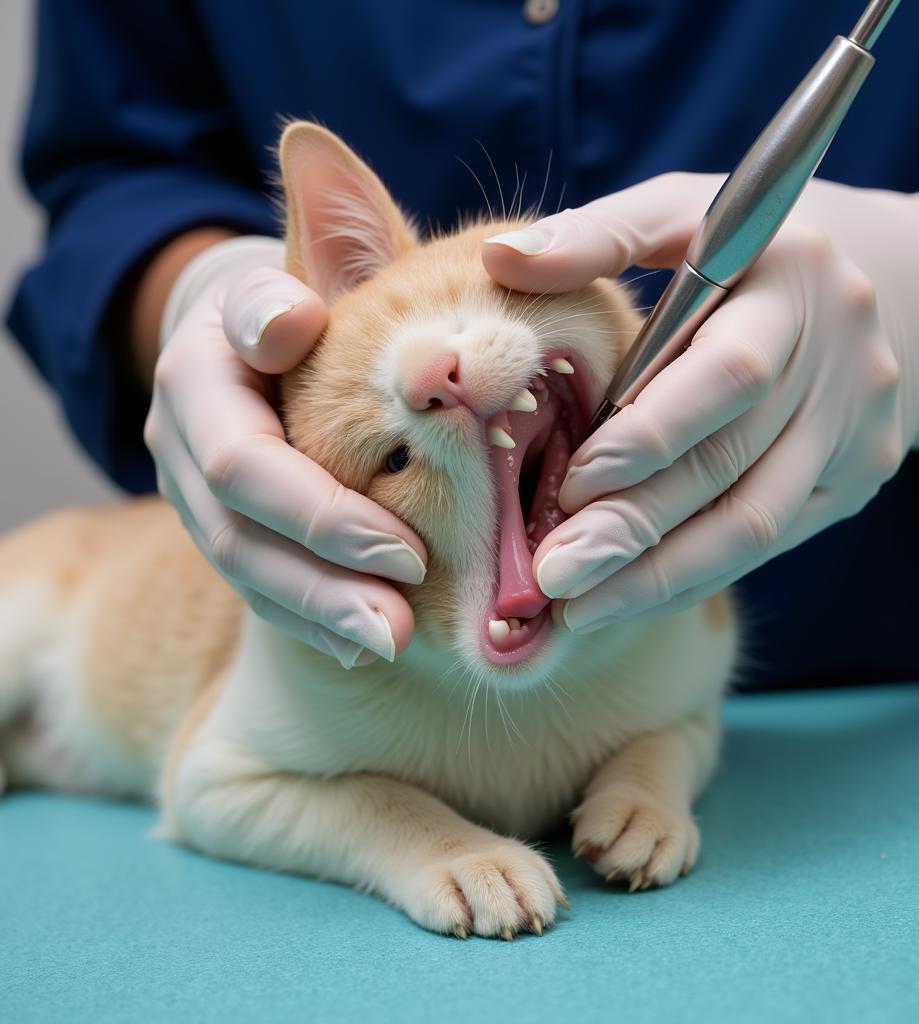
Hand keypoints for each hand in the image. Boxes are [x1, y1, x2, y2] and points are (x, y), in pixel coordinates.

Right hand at [145, 237, 427, 666]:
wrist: (268, 325)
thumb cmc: (312, 290)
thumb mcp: (308, 264)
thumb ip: (309, 271)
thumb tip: (289, 319)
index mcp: (198, 376)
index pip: (242, 461)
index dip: (320, 513)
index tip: (406, 551)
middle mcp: (182, 444)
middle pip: (238, 533)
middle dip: (322, 581)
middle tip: (400, 623)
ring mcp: (197, 496)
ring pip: (244, 573)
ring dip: (319, 615)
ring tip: (389, 643)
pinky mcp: (226, 527)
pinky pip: (256, 589)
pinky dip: (309, 620)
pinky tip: (361, 647)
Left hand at [483, 175, 918, 631]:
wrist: (900, 286)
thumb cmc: (756, 251)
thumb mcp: (684, 213)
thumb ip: (596, 234)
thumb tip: (497, 260)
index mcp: (794, 282)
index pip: (727, 374)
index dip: (649, 436)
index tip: (571, 484)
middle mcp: (841, 362)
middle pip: (731, 464)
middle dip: (635, 526)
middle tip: (554, 573)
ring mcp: (858, 431)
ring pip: (754, 525)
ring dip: (660, 575)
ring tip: (578, 609)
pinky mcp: (859, 481)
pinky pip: (769, 544)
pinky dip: (693, 575)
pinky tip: (629, 596)